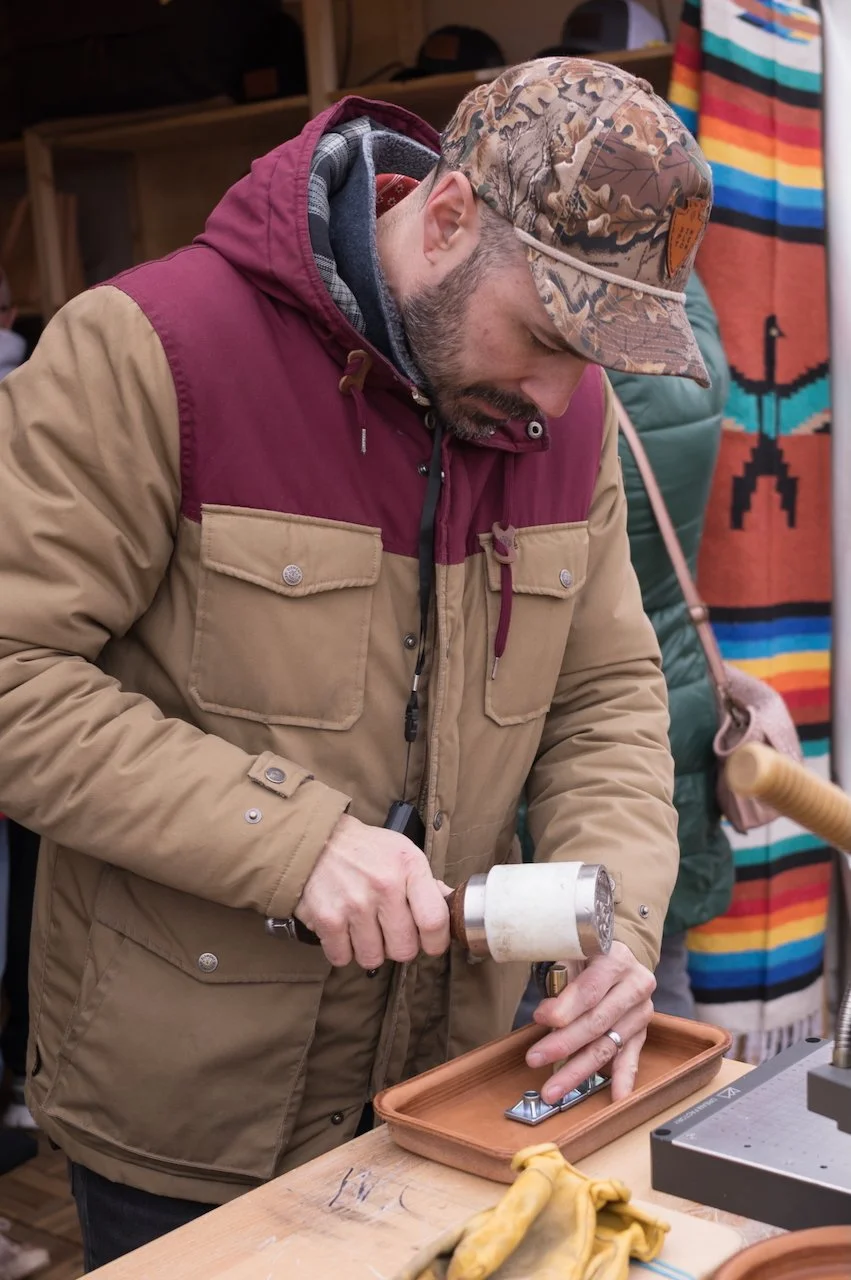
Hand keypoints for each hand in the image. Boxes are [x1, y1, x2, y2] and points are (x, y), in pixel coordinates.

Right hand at [294, 813, 449, 968]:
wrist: (317, 837)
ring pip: (373, 958)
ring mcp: (354, 904)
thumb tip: (450, 906)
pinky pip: (342, 958)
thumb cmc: (366, 849)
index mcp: (408, 867)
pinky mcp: (326, 918)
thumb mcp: (403, 853)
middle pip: (404, 949)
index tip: (430, 942)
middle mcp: (383, 886)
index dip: (436, 942)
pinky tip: (344, 929)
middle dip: (399, 947)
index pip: (434, 922)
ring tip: (364, 928)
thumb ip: (427, 883)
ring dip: (369, 950)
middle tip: (390, 932)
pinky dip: (343, 950)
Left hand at [525, 941, 654, 1103]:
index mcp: (617, 959)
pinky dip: (622, 1080)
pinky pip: (631, 1058)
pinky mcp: (641, 1033)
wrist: (619, 957)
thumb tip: (549, 1013)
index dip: (565, 1007)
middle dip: (564, 1043)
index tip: (540, 1018)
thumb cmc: (587, 955)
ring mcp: (641, 1012)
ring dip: (579, 1070)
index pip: (591, 989)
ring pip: (607, 1045)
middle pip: (598, 1021)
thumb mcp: (573, 952)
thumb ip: (561, 975)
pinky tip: (616, 1098)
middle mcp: (635, 985)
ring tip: (554, 1088)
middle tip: (536, 1058)